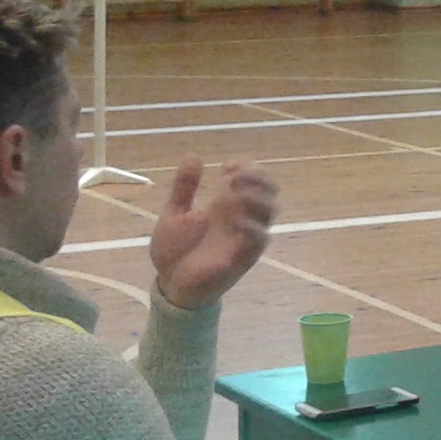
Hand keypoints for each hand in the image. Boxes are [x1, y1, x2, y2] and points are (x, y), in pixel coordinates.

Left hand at [149, 159, 276, 309]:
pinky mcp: (244, 256)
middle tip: (232, 177)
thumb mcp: (174, 212)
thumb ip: (184, 187)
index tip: (226, 166)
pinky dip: (252, 225)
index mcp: (225, 206)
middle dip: (256, 178)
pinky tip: (234, 219)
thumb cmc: (174, 250)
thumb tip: (193, 155)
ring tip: (232, 195)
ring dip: (256, 197)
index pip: (252, 180)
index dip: (247, 167)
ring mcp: (244, 236)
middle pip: (269, 191)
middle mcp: (241, 218)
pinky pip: (260, 239)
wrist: (170, 284)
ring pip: (270, 211)